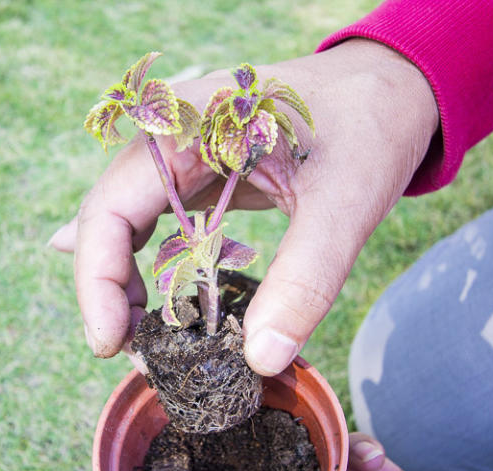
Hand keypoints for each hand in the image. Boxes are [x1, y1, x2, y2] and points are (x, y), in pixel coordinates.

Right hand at [50, 40, 438, 375]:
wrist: (393, 88)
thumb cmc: (371, 128)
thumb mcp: (346, 203)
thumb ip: (304, 279)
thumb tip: (260, 359)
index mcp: (187, 125)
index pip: (109, 209)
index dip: (98, 281)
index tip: (109, 344)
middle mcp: (171, 136)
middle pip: (108, 220)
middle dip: (112, 292)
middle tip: (139, 356)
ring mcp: (184, 154)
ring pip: (130, 225)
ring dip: (130, 284)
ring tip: (146, 340)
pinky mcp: (203, 173)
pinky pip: (161, 222)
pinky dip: (151, 264)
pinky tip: (131, 295)